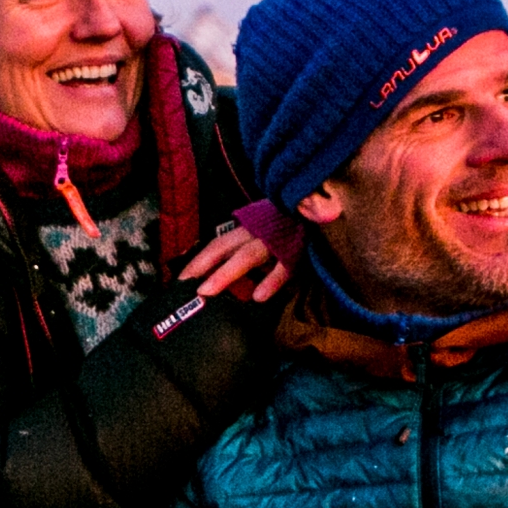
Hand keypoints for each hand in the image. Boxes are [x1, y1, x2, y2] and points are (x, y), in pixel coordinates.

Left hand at [177, 225, 291, 301]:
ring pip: (248, 255)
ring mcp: (279, 239)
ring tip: (206, 292)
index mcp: (251, 228)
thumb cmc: (296, 227)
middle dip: (201, 264)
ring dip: (226, 273)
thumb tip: (227, 278)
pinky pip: (284, 266)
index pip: (219, 243)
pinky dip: (271, 281)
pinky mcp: (300, 249)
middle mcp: (260, 230)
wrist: (328, 209)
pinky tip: (258, 298)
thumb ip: (251, 251)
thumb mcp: (270, 234)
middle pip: (224, 246)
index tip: (179, 279)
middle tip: (183, 285)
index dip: (199, 259)